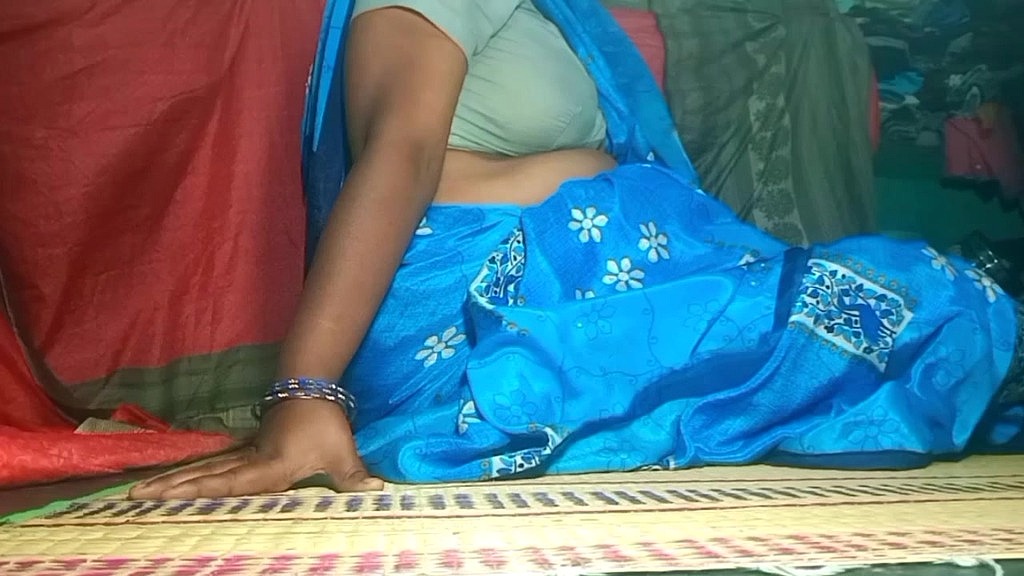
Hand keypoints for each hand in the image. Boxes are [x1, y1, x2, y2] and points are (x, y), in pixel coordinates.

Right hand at [128, 399, 383, 498]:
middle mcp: (250, 461)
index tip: (166, 496)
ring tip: (141, 491)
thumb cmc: (325, 422)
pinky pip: (214, 465)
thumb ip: (354, 478)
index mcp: (269, 466)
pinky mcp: (246, 449)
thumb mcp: (342, 453)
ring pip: (205, 469)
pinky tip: (173, 483)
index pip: (229, 484)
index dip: (198, 491)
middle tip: (133, 496)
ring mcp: (245, 453)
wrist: (311, 387)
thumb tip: (376, 495)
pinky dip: (193, 474)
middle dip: (170, 488)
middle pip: (205, 477)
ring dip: (175, 480)